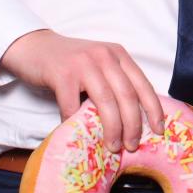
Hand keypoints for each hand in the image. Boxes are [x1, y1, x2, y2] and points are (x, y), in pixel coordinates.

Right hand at [0, 29, 163, 152]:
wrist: (33, 46)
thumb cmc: (69, 62)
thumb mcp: (98, 65)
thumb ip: (114, 82)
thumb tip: (133, 120)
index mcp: (118, 55)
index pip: (143, 84)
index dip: (154, 109)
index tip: (159, 130)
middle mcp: (105, 56)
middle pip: (127, 95)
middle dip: (133, 124)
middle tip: (132, 145)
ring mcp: (84, 64)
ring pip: (106, 102)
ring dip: (112, 128)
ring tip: (113, 147)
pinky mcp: (62, 74)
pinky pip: (73, 106)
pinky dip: (76, 124)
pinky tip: (77, 135)